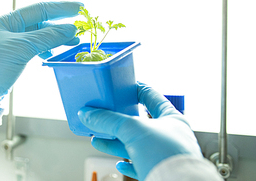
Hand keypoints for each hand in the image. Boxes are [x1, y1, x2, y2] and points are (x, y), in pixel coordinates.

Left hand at [0, 1, 81, 98]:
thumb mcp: (21, 47)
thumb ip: (47, 37)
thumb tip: (71, 29)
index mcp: (7, 21)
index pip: (39, 9)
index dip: (61, 8)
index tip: (80, 8)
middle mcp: (8, 30)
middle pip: (40, 22)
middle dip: (61, 24)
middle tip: (81, 27)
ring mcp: (10, 45)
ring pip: (39, 37)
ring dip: (56, 38)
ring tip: (73, 42)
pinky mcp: (11, 60)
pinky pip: (34, 50)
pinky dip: (47, 50)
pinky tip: (55, 54)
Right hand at [78, 82, 202, 179]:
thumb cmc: (167, 154)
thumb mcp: (133, 128)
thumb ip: (109, 120)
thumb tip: (87, 114)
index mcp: (171, 118)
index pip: (151, 96)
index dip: (135, 89)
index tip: (121, 86)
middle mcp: (169, 136)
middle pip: (138, 123)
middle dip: (117, 121)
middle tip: (101, 116)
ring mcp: (164, 156)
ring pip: (135, 145)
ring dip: (114, 142)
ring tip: (97, 139)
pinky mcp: (158, 172)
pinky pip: (139, 165)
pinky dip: (127, 163)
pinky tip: (119, 163)